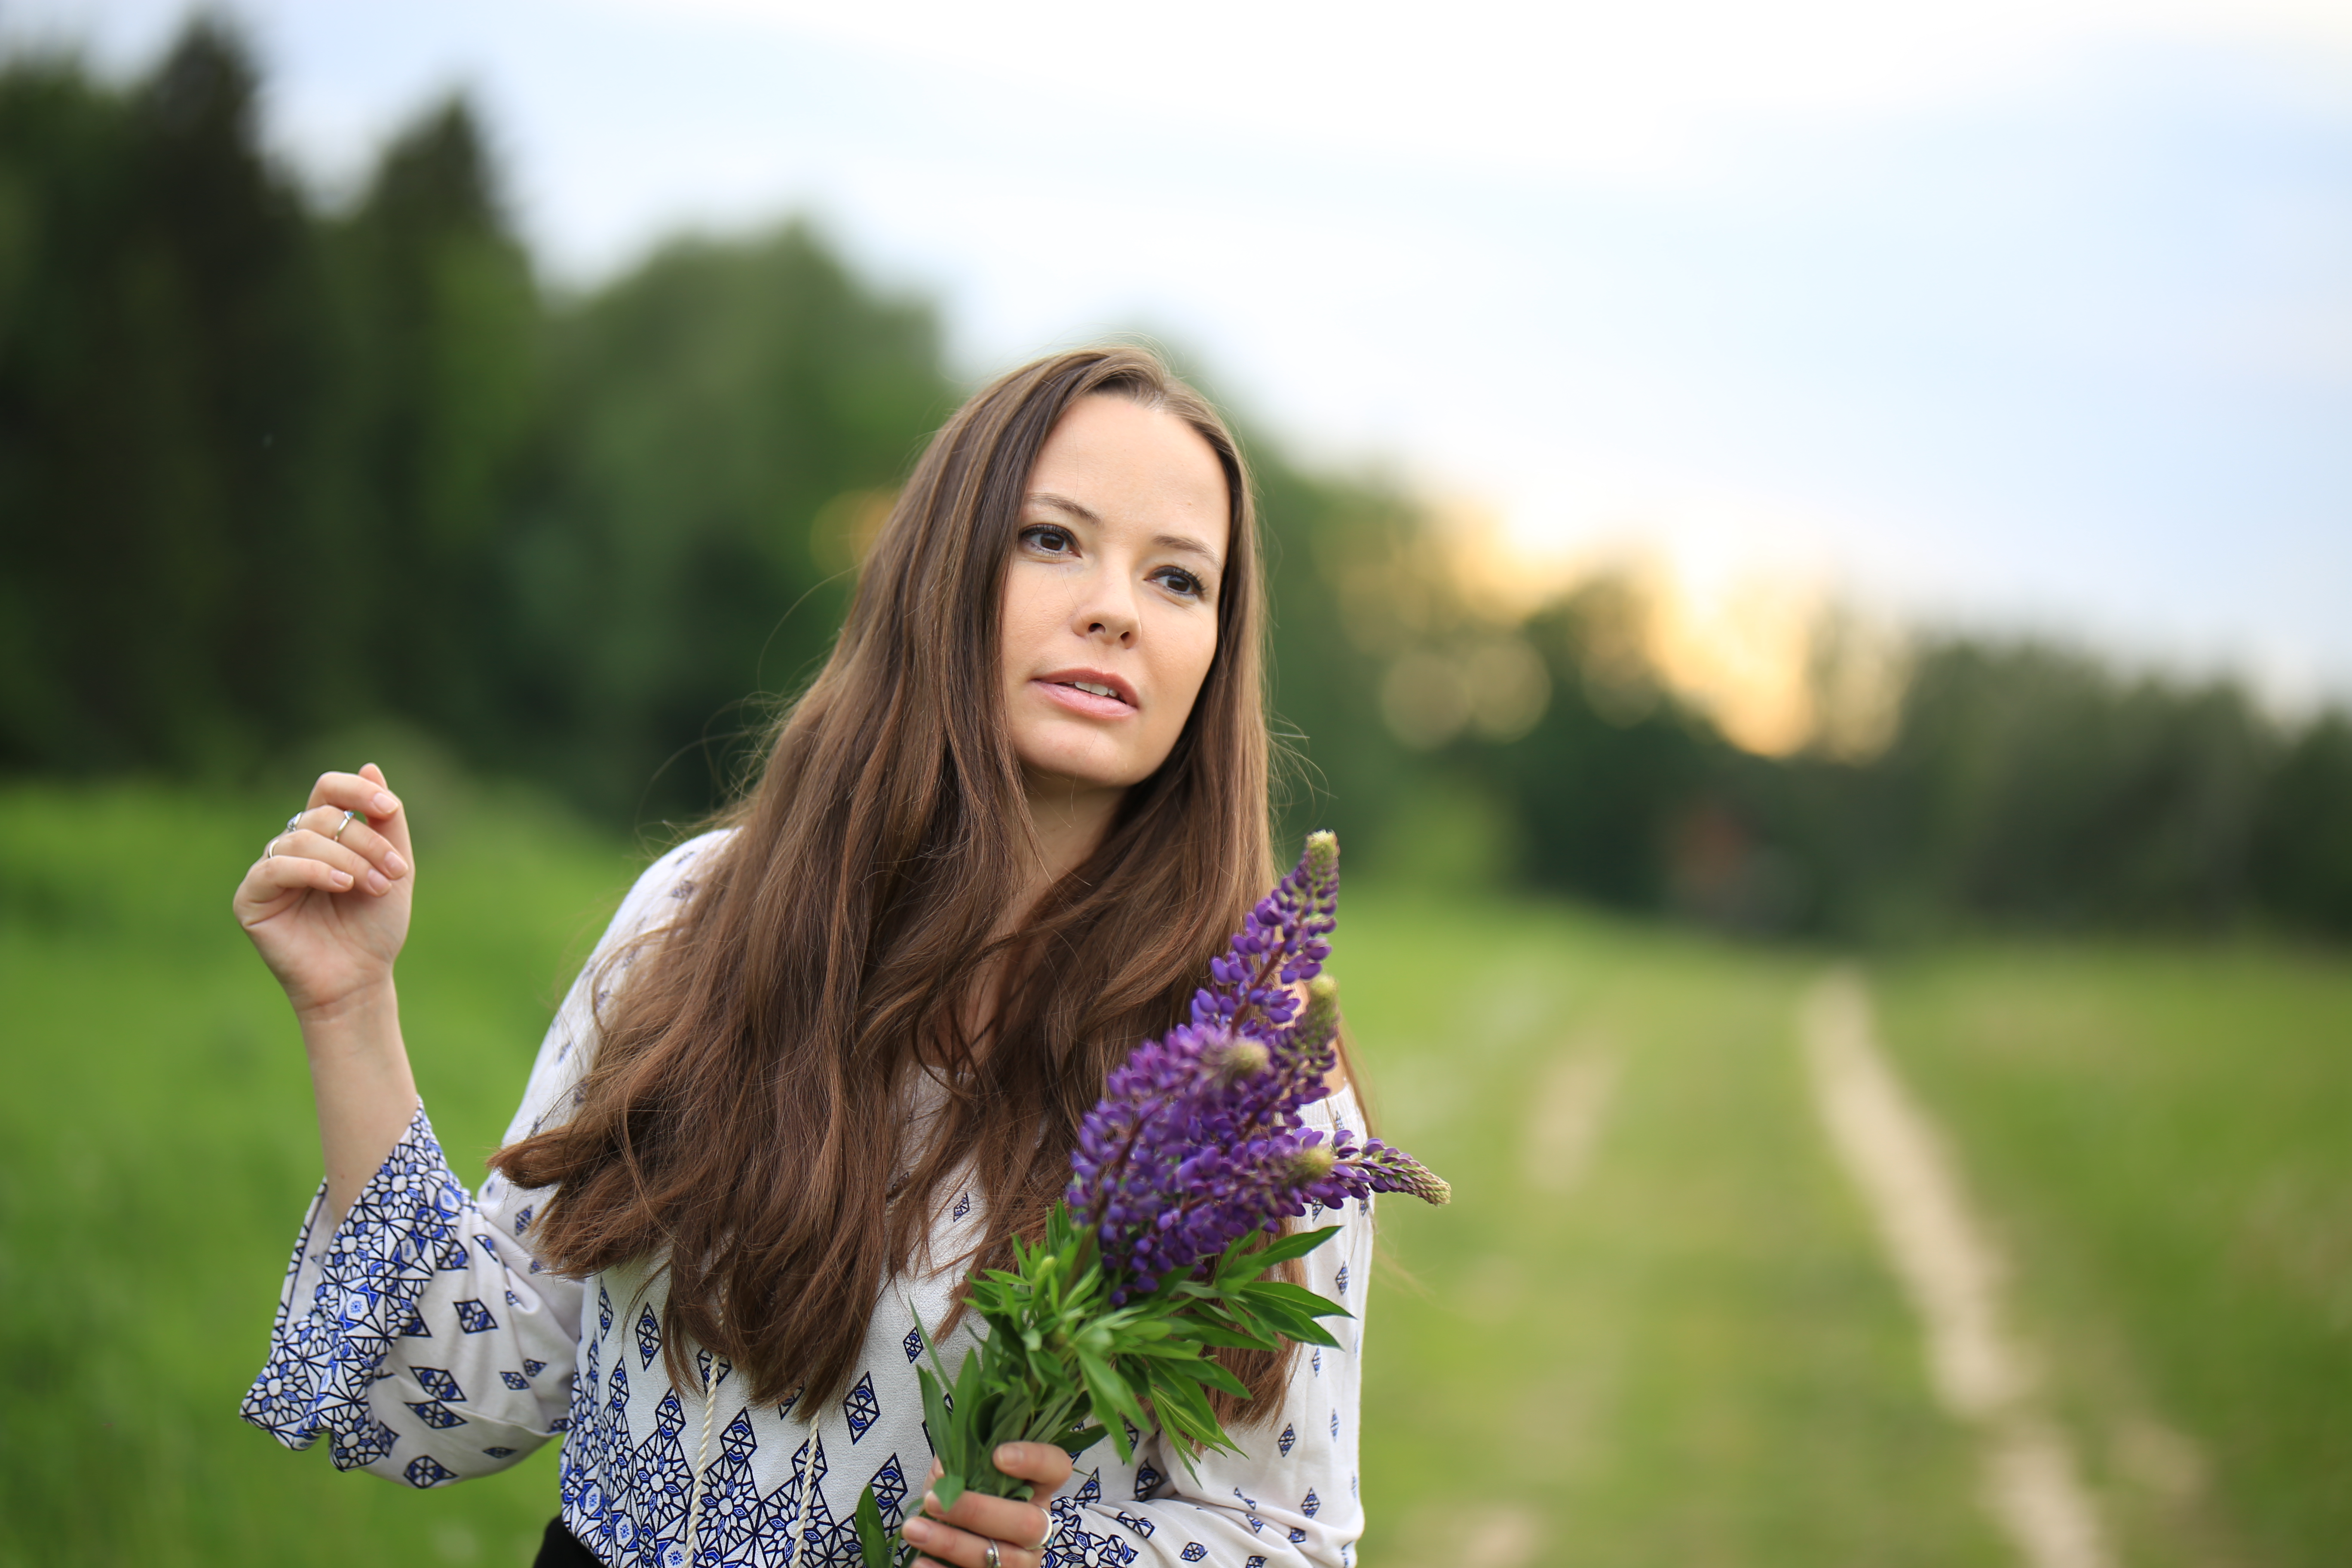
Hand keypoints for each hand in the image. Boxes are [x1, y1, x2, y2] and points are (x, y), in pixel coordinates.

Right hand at [232, 764, 413, 1019]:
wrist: (360, 978)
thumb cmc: (374, 926)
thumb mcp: (395, 868)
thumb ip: (386, 822)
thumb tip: (370, 767)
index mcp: (325, 836)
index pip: (329, 789)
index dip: (357, 790)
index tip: (388, 807)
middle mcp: (293, 847)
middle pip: (323, 816)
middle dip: (365, 841)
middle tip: (393, 874)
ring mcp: (270, 870)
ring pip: (302, 839)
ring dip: (347, 860)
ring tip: (371, 888)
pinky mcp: (251, 897)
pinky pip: (274, 867)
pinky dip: (312, 870)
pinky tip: (340, 886)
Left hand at [901, 1444, 1073, 1567]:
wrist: (952, 1543)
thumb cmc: (961, 1499)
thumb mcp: (961, 1474)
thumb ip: (958, 1462)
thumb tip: (945, 1471)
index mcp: (1036, 1488)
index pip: (1055, 1467)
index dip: (1035, 1460)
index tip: (997, 1456)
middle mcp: (1038, 1526)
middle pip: (1027, 1523)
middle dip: (977, 1511)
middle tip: (934, 1500)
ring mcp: (1024, 1561)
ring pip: (1001, 1558)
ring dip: (952, 1543)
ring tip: (914, 1530)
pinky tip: (920, 1562)